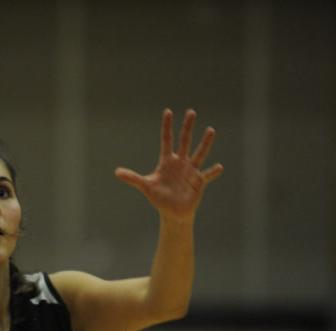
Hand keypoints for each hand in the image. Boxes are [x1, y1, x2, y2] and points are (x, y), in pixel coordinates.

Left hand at [115, 108, 222, 222]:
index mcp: (167, 161)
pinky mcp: (199, 182)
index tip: (168, 112)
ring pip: (199, 154)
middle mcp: (180, 162)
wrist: (173, 212)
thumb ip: (133, 178)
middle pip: (184, 141)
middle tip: (191, 112)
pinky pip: (207, 175)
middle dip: (187, 127)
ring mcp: (191, 171)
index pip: (167, 140)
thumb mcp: (146, 186)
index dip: (167, 127)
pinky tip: (219, 166)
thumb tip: (116, 172)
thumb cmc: (159, 198)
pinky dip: (212, 172)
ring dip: (205, 143)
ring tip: (210, 130)